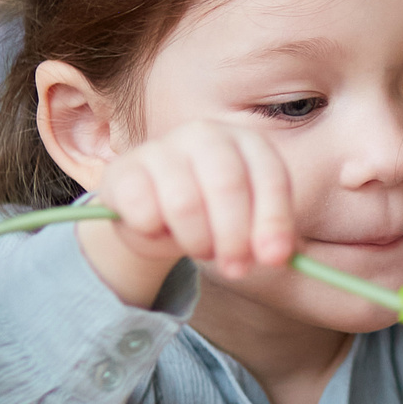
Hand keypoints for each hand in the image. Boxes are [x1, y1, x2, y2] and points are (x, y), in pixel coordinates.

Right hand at [77, 118, 299, 305]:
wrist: (152, 216)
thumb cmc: (211, 218)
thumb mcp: (247, 226)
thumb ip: (267, 239)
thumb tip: (279, 257)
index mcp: (247, 143)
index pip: (270, 176)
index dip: (274, 220)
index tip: (275, 259)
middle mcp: (206, 134)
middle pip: (227, 186)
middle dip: (235, 237)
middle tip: (235, 269)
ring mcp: (162, 147)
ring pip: (184, 203)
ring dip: (196, 241)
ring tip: (199, 248)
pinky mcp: (123, 170)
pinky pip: (143, 212)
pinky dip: (154, 235)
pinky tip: (158, 231)